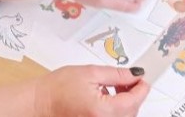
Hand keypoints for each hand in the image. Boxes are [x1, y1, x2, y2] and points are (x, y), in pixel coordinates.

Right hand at [34, 65, 149, 116]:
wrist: (40, 103)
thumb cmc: (57, 88)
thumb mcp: (89, 73)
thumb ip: (115, 74)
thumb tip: (134, 74)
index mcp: (103, 110)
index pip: (133, 101)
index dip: (141, 88)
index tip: (144, 79)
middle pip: (132, 111)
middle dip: (134, 94)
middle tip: (130, 78)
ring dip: (126, 102)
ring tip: (116, 87)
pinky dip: (117, 110)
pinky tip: (109, 98)